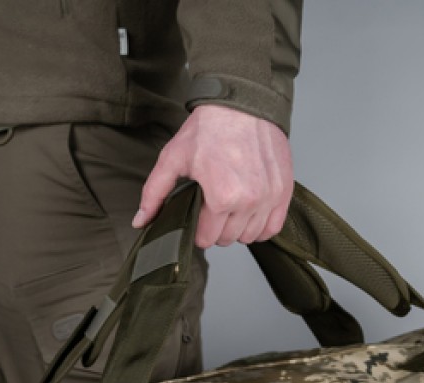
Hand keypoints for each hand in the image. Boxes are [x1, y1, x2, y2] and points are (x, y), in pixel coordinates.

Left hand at [134, 106, 292, 248]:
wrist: (243, 102)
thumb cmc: (209, 128)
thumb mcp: (173, 158)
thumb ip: (154, 193)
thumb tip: (140, 221)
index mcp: (222, 197)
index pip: (206, 239)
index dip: (198, 228)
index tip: (198, 211)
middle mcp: (249, 201)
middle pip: (228, 239)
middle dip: (216, 227)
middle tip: (212, 205)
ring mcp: (269, 197)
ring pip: (250, 236)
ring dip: (238, 227)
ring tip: (231, 204)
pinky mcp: (283, 191)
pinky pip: (272, 228)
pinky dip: (261, 225)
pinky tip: (250, 210)